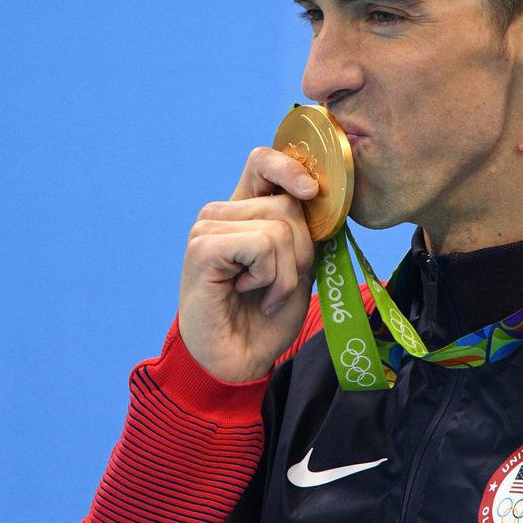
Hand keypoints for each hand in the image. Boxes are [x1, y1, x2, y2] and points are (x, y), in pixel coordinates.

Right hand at [178, 147, 319, 381]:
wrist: (238, 360)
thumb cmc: (266, 316)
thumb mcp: (298, 265)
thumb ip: (305, 229)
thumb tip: (319, 195)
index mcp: (244, 211)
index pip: (263, 162)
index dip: (290, 166)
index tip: (311, 190)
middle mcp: (222, 212)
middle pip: (288, 202)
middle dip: (301, 250)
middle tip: (278, 284)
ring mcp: (208, 227)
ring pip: (280, 226)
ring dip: (285, 272)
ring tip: (263, 293)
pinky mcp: (203, 247)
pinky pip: (264, 245)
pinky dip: (270, 276)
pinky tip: (247, 292)